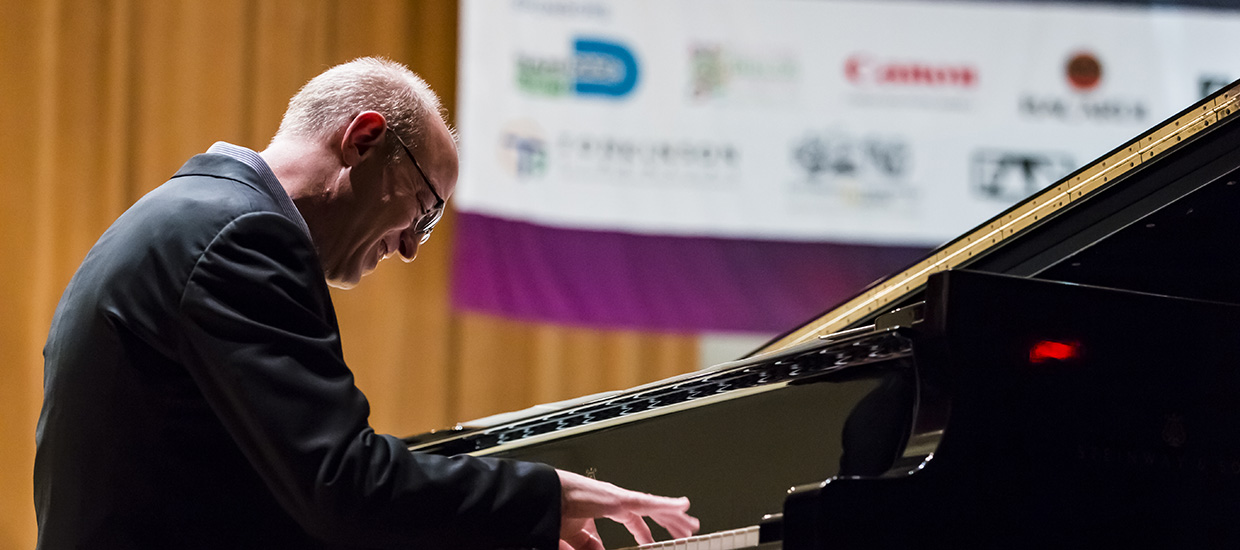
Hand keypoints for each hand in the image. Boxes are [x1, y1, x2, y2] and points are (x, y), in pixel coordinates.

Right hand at [557, 469, 699, 549]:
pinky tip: (684, 505)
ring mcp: (620, 498)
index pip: (634, 519)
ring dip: (674, 515)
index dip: (645, 530)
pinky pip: (650, 502)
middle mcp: (617, 500)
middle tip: (684, 530)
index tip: (652, 540)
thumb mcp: (575, 537)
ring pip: (655, 506)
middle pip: (650, 511)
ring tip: (690, 522)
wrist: (543, 498)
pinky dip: (669, 504)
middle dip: (668, 521)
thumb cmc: (554, 510)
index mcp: (607, 507)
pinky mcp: (620, 499)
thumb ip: (590, 546)